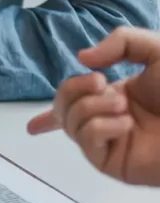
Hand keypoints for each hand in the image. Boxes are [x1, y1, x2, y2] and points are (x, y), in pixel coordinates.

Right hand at [27, 27, 159, 185]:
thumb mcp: (158, 50)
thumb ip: (121, 41)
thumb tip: (82, 58)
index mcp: (119, 95)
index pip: (77, 101)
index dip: (53, 112)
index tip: (66, 102)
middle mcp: (109, 118)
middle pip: (64, 105)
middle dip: (73, 88)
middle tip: (101, 82)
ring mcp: (110, 141)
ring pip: (70, 121)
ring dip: (91, 106)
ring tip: (124, 107)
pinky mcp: (112, 162)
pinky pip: (86, 140)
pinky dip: (100, 127)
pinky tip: (126, 125)